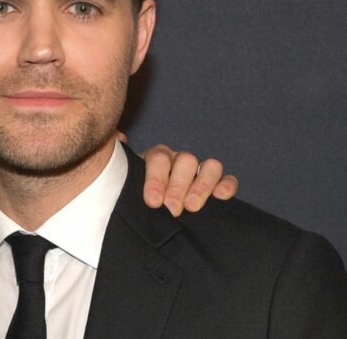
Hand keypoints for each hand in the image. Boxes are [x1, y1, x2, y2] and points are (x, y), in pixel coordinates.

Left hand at [123, 135, 237, 216]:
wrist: (153, 208)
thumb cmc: (138, 194)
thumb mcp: (126, 181)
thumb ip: (120, 163)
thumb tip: (119, 136)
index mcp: (157, 156)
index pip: (159, 159)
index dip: (156, 179)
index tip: (153, 202)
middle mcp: (179, 159)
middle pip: (185, 160)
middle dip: (178, 186)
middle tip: (172, 209)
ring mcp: (200, 170)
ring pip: (209, 166)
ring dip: (202, 185)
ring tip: (192, 207)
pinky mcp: (217, 183)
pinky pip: (227, 179)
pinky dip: (226, 186)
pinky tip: (221, 197)